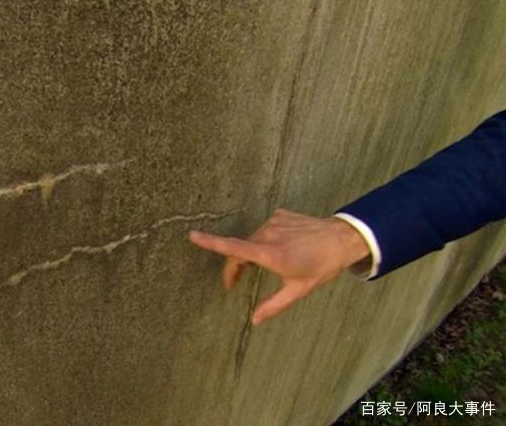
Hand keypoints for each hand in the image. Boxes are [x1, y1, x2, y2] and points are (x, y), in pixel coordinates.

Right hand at [188, 208, 370, 325]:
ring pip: (253, 240)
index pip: (234, 249)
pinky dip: (266, 239)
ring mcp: (274, 222)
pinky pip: (266, 229)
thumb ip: (273, 305)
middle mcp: (269, 235)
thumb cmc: (321, 266)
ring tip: (268, 265)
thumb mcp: (298, 290)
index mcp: (271, 254)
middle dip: (236, 266)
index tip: (192, 236)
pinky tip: (282, 247)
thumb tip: (254, 321)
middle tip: (235, 284)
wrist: (343, 238)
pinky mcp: (280, 214)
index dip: (211, 242)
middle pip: (241, 249)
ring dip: (252, 252)